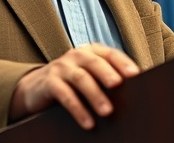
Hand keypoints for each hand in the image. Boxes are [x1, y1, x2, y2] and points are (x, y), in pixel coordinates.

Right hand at [9, 44, 140, 128]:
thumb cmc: (72, 82)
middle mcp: (76, 55)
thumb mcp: (90, 75)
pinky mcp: (49, 82)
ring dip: (95, 95)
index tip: (135, 74)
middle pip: (94, 63)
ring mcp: (61, 67)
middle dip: (107, 73)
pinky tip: (88, 123)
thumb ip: (108, 77)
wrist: (35, 87)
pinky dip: (77, 109)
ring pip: (80, 79)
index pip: (110, 53)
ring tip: (107, 111)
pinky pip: (64, 95)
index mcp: (91, 51)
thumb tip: (138, 90)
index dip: (122, 62)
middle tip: (119, 85)